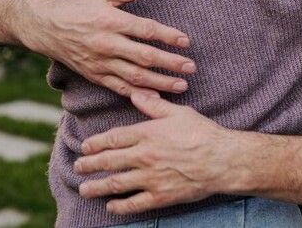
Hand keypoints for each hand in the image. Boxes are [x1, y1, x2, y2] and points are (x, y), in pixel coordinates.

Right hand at [17, 0, 195, 96]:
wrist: (46, 28)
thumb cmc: (79, 7)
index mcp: (111, 22)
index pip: (146, 30)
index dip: (168, 36)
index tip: (186, 41)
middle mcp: (106, 44)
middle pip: (144, 56)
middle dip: (170, 63)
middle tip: (191, 67)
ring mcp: (100, 63)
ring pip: (135, 76)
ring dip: (160, 82)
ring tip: (182, 85)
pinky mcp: (95, 76)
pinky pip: (119, 88)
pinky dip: (139, 94)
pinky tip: (157, 98)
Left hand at [75, 92, 247, 213]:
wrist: (224, 160)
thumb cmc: (203, 133)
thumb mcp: (179, 113)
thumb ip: (155, 106)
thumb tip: (136, 94)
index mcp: (148, 134)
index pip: (113, 138)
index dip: (96, 143)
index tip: (85, 146)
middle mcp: (145, 156)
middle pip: (108, 161)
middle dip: (89, 165)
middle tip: (78, 167)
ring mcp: (151, 178)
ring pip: (116, 184)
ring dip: (97, 187)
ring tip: (85, 189)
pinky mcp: (161, 196)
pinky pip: (134, 204)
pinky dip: (119, 206)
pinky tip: (110, 206)